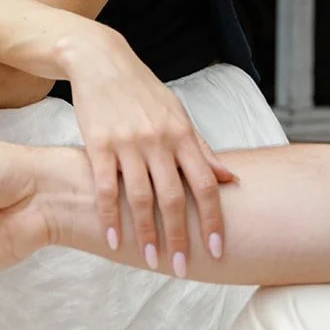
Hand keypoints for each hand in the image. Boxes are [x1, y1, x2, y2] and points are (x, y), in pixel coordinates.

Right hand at [64, 28, 236, 275]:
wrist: (102, 61)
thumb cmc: (144, 92)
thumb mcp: (179, 114)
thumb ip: (203, 149)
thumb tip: (231, 180)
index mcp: (183, 134)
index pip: (206, 185)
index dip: (214, 219)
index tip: (217, 249)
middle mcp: (159, 140)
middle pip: (174, 197)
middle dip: (180, 237)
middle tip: (182, 268)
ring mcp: (128, 143)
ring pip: (141, 197)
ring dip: (147, 233)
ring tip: (151, 260)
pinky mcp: (98, 144)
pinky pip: (105, 187)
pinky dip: (110, 216)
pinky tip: (114, 239)